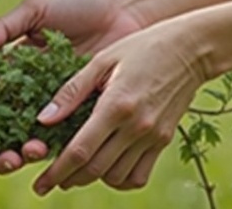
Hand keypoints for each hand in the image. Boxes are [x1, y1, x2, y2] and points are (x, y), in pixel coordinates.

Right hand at [0, 0, 147, 174]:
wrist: (124, 11)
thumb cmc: (77, 4)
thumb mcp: (35, 10)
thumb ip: (2, 30)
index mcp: (10, 66)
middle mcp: (27, 92)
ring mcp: (53, 108)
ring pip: (25, 141)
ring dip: (14, 156)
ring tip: (18, 155)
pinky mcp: (78, 118)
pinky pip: (60, 141)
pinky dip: (49, 153)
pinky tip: (42, 154)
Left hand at [26, 19, 208, 193]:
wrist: (191, 49)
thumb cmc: (142, 47)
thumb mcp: (102, 60)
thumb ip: (72, 91)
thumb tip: (43, 119)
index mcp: (115, 104)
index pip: (79, 150)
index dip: (56, 171)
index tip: (40, 183)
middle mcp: (135, 126)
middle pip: (94, 169)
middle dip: (68, 179)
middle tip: (52, 180)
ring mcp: (152, 137)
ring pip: (116, 177)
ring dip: (93, 179)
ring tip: (77, 172)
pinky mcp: (164, 141)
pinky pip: (139, 176)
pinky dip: (120, 180)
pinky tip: (108, 169)